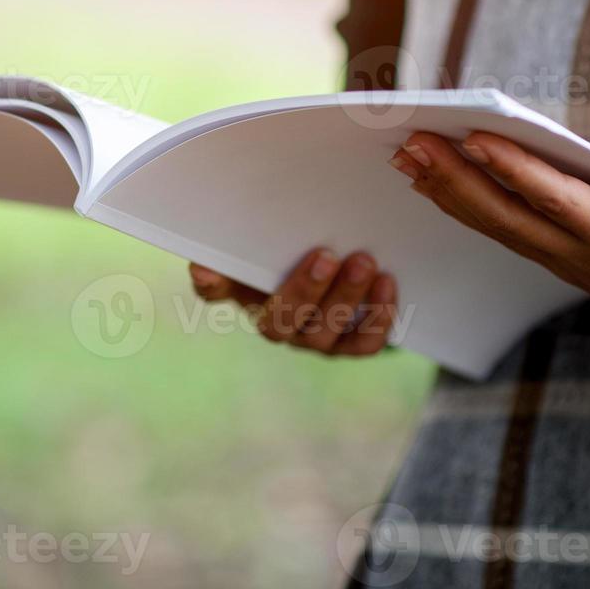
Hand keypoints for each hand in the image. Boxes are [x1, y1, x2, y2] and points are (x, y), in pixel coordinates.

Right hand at [188, 249, 397, 356]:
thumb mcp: (267, 243)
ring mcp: (315, 339)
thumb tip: (202, 269)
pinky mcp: (350, 344)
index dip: (212, 283)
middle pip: (282, 319)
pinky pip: (364, 343)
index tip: (210, 266)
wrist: (343, 268)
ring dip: (347, 298)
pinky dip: (378, 317)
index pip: (215, 291)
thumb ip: (238, 247)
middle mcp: (277, 325)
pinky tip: (387, 283)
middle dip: (305, 288)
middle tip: (326, 254)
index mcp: (246, 293)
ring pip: (327, 332)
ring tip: (365, 262)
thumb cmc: (294, 252)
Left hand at [390, 107, 589, 389]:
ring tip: (406, 157)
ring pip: (497, 227)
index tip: (476, 137)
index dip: (516, 169)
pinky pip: (503, 232)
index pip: (558, 199)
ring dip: (449, 193)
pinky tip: (436, 184)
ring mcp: (566, 261)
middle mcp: (584, 253)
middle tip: (411, 142)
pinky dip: (466, 207)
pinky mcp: (560, 261)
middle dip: (456, 179)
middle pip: (507, 216)